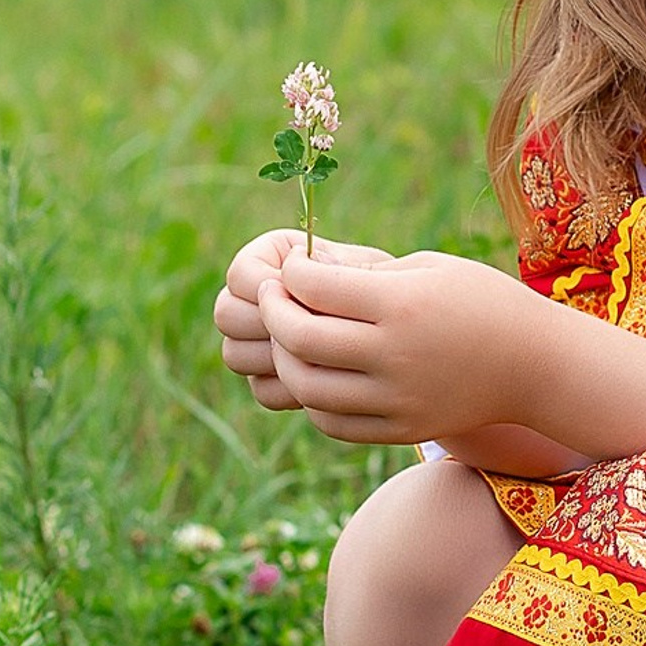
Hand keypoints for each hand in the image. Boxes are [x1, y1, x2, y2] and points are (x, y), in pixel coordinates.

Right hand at [213, 228, 396, 410]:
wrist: (418, 334)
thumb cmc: (399, 291)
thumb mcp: (375, 276)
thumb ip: (336, 272)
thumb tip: (301, 269)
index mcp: (276, 256)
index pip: (241, 273)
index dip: (266, 289)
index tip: (307, 298)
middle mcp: (259, 296)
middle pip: (227, 314)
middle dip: (264, 325)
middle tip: (312, 333)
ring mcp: (262, 339)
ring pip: (237, 354)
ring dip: (274, 359)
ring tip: (322, 358)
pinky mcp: (275, 377)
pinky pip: (262, 388)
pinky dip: (287, 389)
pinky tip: (325, 383)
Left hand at [253, 247, 547, 444]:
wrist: (535, 365)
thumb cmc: (481, 301)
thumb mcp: (429, 267)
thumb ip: (364, 273)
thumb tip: (300, 274)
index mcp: (403, 304)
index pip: (316, 288)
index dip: (292, 273)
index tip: (292, 266)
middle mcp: (396, 354)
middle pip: (302, 339)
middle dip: (275, 313)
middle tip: (274, 297)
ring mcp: (397, 398)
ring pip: (307, 387)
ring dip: (285, 358)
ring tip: (289, 338)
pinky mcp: (401, 429)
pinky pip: (332, 421)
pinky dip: (311, 398)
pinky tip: (316, 372)